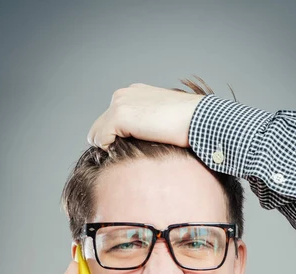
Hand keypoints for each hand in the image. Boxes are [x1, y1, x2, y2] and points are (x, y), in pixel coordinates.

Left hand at [87, 83, 203, 148]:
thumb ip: (147, 127)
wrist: (199, 120)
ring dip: (111, 148)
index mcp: (134, 94)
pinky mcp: (119, 115)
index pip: (110, 121)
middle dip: (110, 144)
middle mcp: (123, 95)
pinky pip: (101, 141)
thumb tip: (137, 145)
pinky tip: (132, 151)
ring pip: (96, 135)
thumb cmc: (190, 126)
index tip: (133, 150)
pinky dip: (112, 151)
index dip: (118, 139)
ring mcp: (120, 104)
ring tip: (132, 154)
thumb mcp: (164, 122)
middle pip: (99, 128)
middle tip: (130, 156)